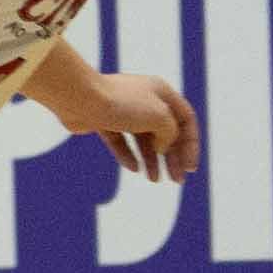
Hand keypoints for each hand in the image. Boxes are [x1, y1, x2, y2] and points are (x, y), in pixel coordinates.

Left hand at [54, 66, 200, 181]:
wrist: (80, 98)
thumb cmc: (122, 103)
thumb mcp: (160, 117)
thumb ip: (170, 134)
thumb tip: (163, 147)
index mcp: (162, 92)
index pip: (186, 119)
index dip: (191, 144)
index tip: (190, 168)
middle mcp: (145, 100)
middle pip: (166, 132)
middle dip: (173, 157)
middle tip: (177, 180)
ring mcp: (124, 111)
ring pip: (144, 139)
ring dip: (152, 160)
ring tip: (153, 179)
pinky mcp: (105, 121)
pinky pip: (121, 142)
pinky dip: (128, 155)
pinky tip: (133, 169)